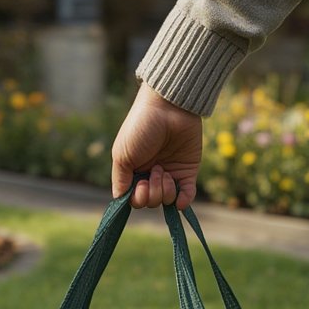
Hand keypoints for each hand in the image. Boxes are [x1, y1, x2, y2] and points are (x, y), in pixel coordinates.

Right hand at [111, 83, 201, 210]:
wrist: (168, 107)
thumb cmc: (140, 127)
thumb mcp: (122, 155)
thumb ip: (120, 180)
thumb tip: (120, 200)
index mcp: (134, 171)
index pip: (135, 199)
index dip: (138, 198)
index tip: (140, 185)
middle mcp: (151, 175)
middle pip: (151, 201)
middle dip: (152, 192)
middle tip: (155, 170)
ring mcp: (170, 174)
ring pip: (167, 200)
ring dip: (165, 191)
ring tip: (164, 170)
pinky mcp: (188, 171)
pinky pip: (186, 196)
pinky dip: (183, 201)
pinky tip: (180, 200)